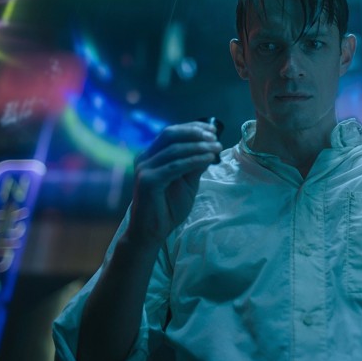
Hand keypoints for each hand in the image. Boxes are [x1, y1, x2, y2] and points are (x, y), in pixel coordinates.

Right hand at [127, 121, 222, 245]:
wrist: (152, 232)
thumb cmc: (168, 208)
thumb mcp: (187, 182)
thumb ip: (195, 165)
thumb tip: (210, 147)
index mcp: (151, 156)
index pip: (171, 133)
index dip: (192, 128)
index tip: (213, 130)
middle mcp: (145, 158)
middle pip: (170, 134)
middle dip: (195, 133)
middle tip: (215, 136)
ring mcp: (144, 169)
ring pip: (174, 149)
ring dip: (198, 146)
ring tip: (217, 147)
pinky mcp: (147, 181)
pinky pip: (175, 166)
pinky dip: (193, 160)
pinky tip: (208, 158)